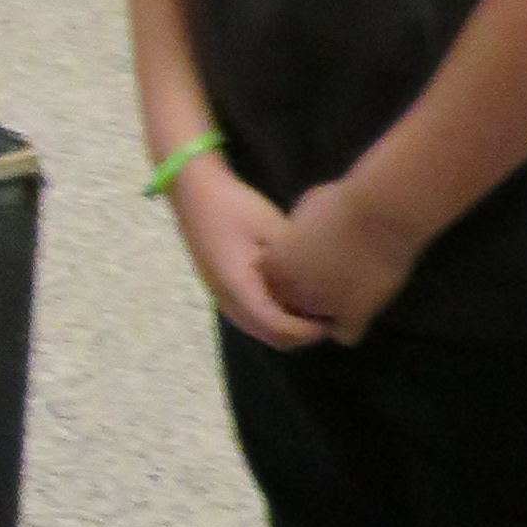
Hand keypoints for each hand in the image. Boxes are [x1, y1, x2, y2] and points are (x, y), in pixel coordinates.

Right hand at [171, 155, 333, 349]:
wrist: (194, 190)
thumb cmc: (233, 206)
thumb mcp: (272, 228)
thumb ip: (294, 260)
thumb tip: (325, 284)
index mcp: (238, 287)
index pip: (277, 326)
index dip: (306, 331)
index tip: (333, 323)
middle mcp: (227, 300)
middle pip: (269, 336)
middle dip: (300, 336)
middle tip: (330, 319)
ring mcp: (222, 296)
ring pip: (259, 329)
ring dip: (287, 328)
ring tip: (315, 310)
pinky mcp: (223, 289)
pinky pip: (252, 316)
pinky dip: (274, 317)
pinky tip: (293, 297)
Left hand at [259, 173, 420, 347]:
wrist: (378, 214)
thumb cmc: (343, 204)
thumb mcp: (305, 212)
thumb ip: (296, 233)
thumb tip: (301, 236)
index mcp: (275, 263)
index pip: (271, 283)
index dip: (288, 276)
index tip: (307, 263)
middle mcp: (292, 290)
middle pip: (291, 307)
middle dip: (305, 298)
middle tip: (330, 280)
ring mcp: (320, 306)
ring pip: (317, 324)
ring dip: (328, 313)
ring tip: (348, 291)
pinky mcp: (352, 316)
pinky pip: (345, 335)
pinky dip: (352, 326)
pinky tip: (362, 308)